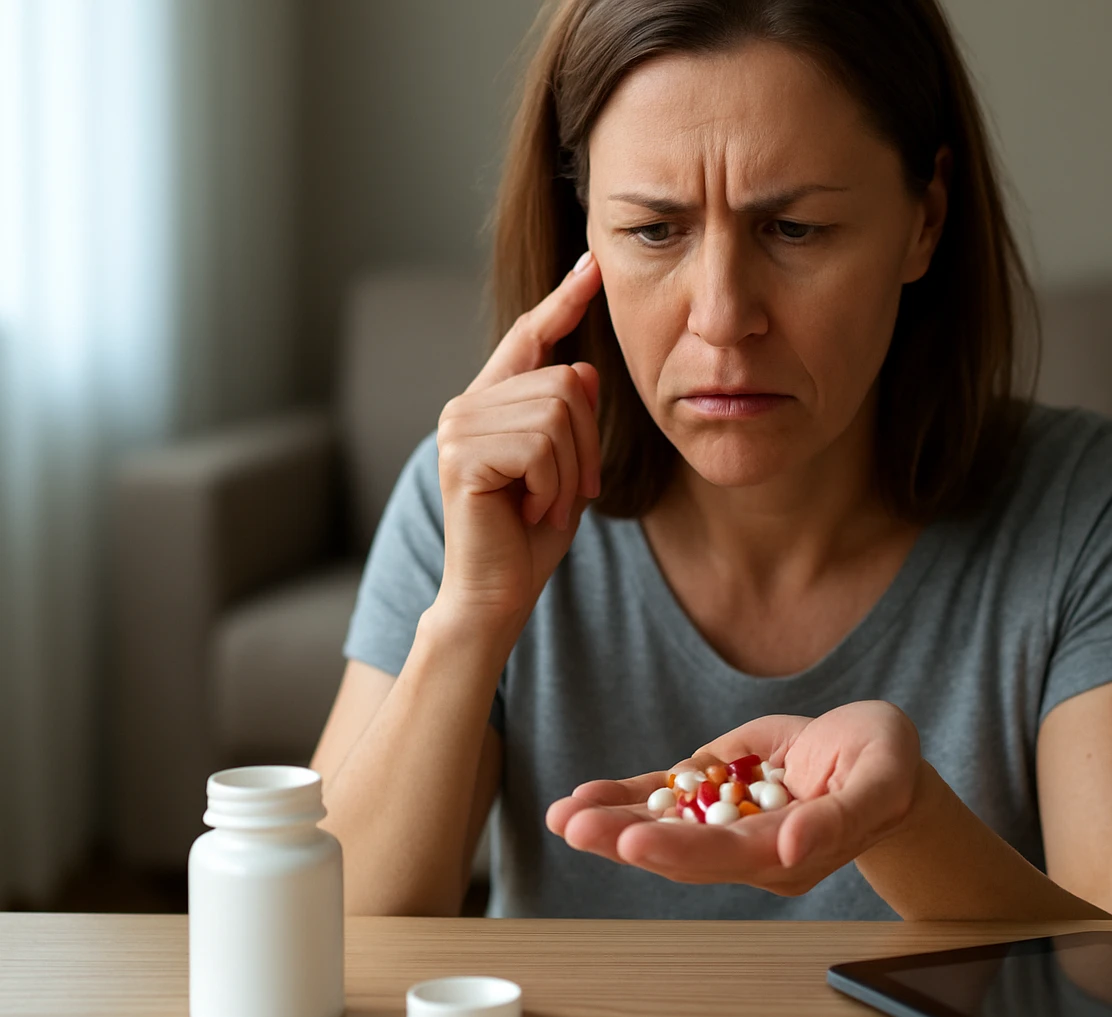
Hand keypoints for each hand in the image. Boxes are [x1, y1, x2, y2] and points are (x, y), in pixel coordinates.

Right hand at [434, 252, 602, 624]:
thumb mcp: (566, 470)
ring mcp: (459, 426)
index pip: (529, 337)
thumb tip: (579, 368)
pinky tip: (531, 510)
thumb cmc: (528, 538)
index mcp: (491, 404)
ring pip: (556, 413)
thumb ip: (569, 420)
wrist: (495, 595)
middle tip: (568, 493)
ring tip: (545, 504)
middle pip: (563, 383)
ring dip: (570, 470)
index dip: (563, 301)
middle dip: (586, 444)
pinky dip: (554, 484)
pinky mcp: (462, 454)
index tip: (593, 265)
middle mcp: (467, 405)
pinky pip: (540, 445)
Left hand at [545, 701, 923, 895]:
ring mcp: (729, 818)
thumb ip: (842, 818)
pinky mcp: (717, 787)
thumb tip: (793, 846)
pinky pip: (666, 796)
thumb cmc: (888, 765)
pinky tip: (584, 798)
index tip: (636, 841)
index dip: (682, 849)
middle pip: (683, 848)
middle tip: (576, 826)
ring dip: (613, 821)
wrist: (877, 755)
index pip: (730, 855)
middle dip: (626, 837)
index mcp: (791, 851)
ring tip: (564, 816)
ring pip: (665, 826)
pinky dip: (626, 796)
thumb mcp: (883, 780)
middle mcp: (751, 846)